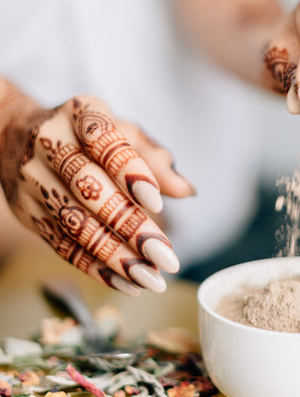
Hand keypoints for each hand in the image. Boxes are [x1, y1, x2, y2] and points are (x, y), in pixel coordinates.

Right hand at [0, 94, 194, 294]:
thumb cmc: (85, 135)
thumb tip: (186, 190)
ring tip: (151, 278)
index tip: (156, 201)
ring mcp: (34, 180)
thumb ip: (153, 159)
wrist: (17, 135)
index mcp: (78, 113)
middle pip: (89, 188)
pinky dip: (96, 268)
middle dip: (129, 226)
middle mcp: (50, 143)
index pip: (102, 139)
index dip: (128, 170)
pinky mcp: (27, 212)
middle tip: (165, 255)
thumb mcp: (121, 132)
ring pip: (75, 223)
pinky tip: (127, 283)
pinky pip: (61, 245)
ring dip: (115, 256)